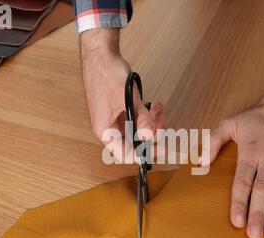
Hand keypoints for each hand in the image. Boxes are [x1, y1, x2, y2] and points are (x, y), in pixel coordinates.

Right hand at [80, 29, 165, 159]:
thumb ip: (141, 119)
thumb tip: (150, 136)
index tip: (161, 150)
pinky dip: (147, 115)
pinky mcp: (120, 112)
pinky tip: (153, 106)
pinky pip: (137, 120)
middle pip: (135, 143)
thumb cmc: (106, 74)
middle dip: (152, 135)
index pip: (125, 154)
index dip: (144, 155)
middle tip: (163, 125)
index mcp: (105, 130)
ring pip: (138, 131)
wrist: (100, 55)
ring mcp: (114, 120)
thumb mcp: (127, 98)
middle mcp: (109, 128)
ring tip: (158, 110)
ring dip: (152, 123)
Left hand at [203, 93, 263, 237]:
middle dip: (257, 214)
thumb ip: (213, 141)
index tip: (237, 222)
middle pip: (262, 190)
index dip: (239, 203)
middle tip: (254, 236)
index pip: (242, 183)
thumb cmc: (257, 117)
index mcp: (250, 153)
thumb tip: (200, 162)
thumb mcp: (230, 123)